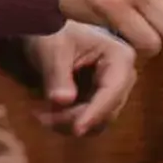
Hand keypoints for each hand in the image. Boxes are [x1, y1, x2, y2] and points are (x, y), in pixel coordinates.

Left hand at [22, 22, 137, 136]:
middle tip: (41, 117)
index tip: (77, 129)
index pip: (112, 92)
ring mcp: (113, 91)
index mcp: (120, 57)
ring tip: (39, 115)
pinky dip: (68, 121)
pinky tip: (45, 114)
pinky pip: (88, 119)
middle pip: (106, 110)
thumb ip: (57, 74)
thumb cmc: (52, 32)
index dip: (95, 113)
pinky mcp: (99, 101)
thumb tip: (63, 101)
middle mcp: (123, 77)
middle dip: (75, 118)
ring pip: (97, 120)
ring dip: (69, 123)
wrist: (47, 33)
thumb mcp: (52, 49)